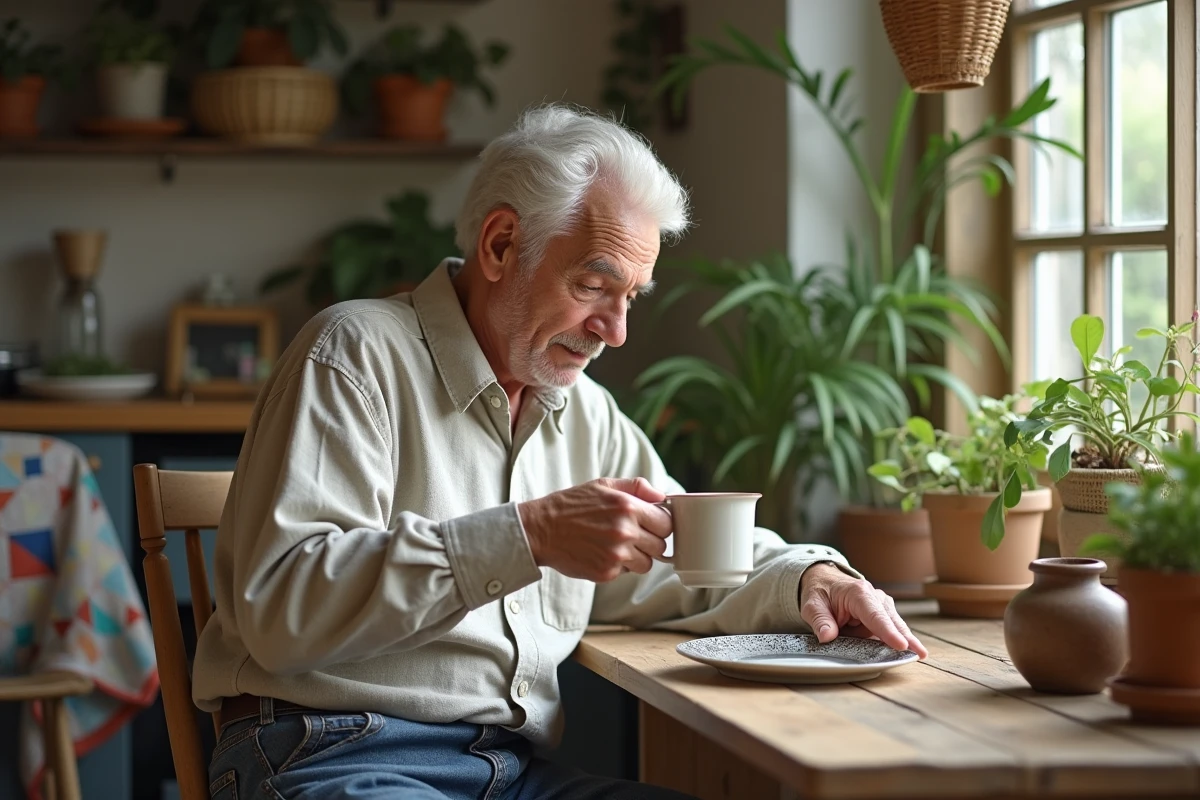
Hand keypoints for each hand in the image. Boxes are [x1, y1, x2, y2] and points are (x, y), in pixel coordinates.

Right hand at [517, 478, 672, 582]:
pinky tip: (603, 553)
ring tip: (617, 546)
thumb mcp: (603, 485)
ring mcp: (616, 555)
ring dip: (637, 557)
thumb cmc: (572, 505)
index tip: (651, 524)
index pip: (666, 523)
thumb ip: (637, 487)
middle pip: (660, 546)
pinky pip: (627, 573)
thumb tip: (661, 495)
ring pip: (647, 564)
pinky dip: (619, 566)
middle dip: (650, 541)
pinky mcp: (606, 573)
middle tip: (632, 535)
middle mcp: (625, 532)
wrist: (541, 529)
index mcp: (628, 507)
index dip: (660, 524)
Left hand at [799, 563, 927, 658]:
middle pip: (891, 620)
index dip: (887, 631)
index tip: (900, 644)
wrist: (824, 580)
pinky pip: (890, 628)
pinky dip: (897, 639)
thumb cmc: (820, 592)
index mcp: (857, 593)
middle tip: (920, 654)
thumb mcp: (812, 605)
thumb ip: (820, 621)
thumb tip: (827, 636)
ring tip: (918, 654)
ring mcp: (880, 605)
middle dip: (905, 637)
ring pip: (894, 625)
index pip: (874, 615)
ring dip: (904, 639)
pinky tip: (910, 651)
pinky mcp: (882, 614)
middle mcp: (874, 597)